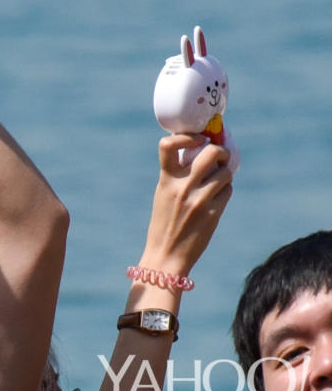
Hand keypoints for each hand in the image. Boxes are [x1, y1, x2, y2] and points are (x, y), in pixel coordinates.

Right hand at [140, 134, 232, 275]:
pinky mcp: (213, 213)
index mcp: (166, 180)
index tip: (195, 140)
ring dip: (224, 173)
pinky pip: (227, 190)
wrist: (166, 254)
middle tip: (219, 157)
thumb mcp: (163, 194)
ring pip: (225, 172)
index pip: (167, 145)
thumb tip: (200, 153)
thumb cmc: (164, 222)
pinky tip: (216, 198)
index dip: (185, 136)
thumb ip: (177, 175)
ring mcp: (199, 200)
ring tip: (217, 180)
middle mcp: (182, 187)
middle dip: (220, 151)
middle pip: (211, 153)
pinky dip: (224, 190)